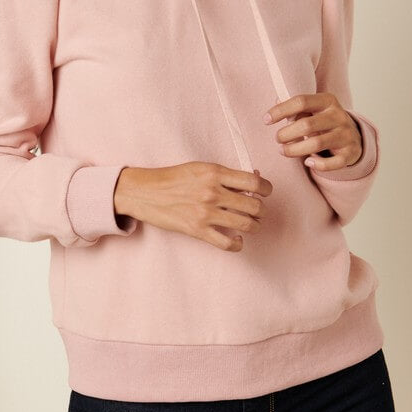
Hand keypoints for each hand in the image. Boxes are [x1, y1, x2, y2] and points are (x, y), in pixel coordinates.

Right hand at [114, 161, 272, 250]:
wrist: (146, 192)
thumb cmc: (173, 178)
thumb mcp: (200, 168)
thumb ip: (225, 175)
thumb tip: (253, 180)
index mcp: (214, 172)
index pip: (254, 181)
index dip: (266, 188)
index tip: (265, 192)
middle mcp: (212, 192)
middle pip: (254, 205)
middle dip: (261, 209)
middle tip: (258, 210)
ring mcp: (205, 213)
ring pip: (246, 224)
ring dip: (254, 226)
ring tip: (251, 224)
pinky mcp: (197, 230)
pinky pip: (227, 243)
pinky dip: (238, 244)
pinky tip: (237, 239)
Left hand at [263, 92, 362, 171]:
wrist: (354, 136)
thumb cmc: (324, 121)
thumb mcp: (313, 109)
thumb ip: (295, 107)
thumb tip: (275, 100)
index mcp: (327, 101)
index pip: (301, 101)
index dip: (281, 110)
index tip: (266, 120)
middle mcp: (338, 116)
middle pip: (306, 125)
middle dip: (286, 134)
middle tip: (277, 139)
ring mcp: (346, 134)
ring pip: (316, 144)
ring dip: (295, 150)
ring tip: (283, 151)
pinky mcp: (350, 153)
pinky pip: (333, 163)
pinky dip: (318, 165)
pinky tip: (308, 162)